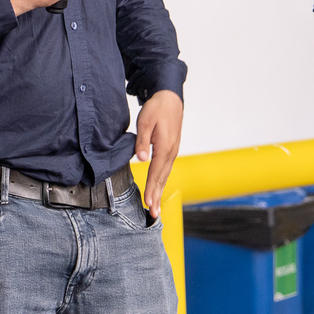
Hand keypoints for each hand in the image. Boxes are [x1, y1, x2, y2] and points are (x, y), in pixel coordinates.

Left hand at [134, 90, 182, 217]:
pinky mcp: (171, 150)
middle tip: (154, 214)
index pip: (156, 172)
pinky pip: (166, 170)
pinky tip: (158, 189)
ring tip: (156, 208)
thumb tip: (141, 158)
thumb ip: (142, 140)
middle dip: (157, 196)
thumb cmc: (156, 109)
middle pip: (162, 178)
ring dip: (160, 192)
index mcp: (164, 147)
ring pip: (165, 176)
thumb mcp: (145, 121)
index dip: (152, 188)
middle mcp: (171, 152)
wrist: (170, 99)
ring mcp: (172, 152)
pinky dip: (161, 182)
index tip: (149, 203)